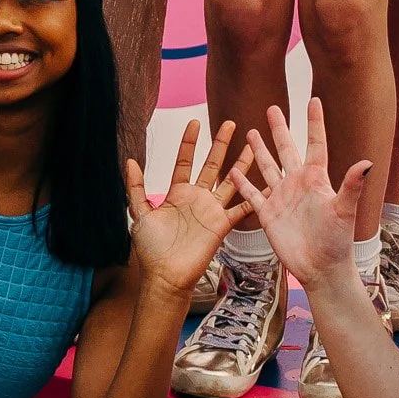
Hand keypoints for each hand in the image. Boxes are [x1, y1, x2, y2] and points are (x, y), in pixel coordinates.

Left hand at [126, 118, 244, 302]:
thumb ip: (136, 188)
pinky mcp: (222, 224)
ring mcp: (211, 210)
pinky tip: (268, 184)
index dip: (190, 142)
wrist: (166, 276)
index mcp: (177, 193)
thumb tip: (130, 161)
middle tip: (231, 123)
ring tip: (253, 145)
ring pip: (231, 181)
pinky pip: (242, 207)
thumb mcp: (140, 214)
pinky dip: (255, 196)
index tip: (194, 122)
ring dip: (242, 164)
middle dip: (221, 144)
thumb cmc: (151, 249)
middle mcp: (197, 198)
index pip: (185, 161)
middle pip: (212, 165)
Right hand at [232, 98, 372, 288]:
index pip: (315, 144)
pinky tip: (233, 169)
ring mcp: (282, 198)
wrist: (321, 269)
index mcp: (316, 179)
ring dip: (259, 151)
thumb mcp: (344, 211)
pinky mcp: (268, 214)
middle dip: (279, 130)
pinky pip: (252, 195)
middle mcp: (297, 184)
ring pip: (268, 168)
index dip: (314, 122)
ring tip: (250, 132)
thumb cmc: (337, 241)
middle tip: (272, 108)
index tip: (314, 100)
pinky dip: (242, 183)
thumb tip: (367, 162)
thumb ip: (352, 186)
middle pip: (286, 150)